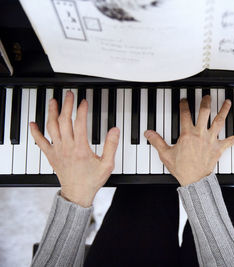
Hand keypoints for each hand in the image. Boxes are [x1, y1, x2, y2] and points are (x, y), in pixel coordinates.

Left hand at [30, 91, 119, 206]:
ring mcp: (57, 151)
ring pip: (51, 127)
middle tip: (69, 95)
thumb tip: (115, 130)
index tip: (84, 101)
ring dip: (51, 112)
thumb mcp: (107, 164)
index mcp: (80, 148)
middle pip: (64, 121)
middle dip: (66, 105)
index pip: (79, 123)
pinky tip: (32, 124)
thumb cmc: (91, 180)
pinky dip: (35, 132)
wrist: (77, 194)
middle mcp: (66, 147)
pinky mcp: (51, 156)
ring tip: (53, 101)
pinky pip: (40, 142)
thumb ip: (111, 146)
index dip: (81, 110)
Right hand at [145, 95, 233, 185]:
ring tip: (227, 102)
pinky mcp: (219, 148)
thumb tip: (148, 133)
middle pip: (205, 113)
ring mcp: (211, 140)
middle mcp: (201, 134)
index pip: (185, 114)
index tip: (184, 100)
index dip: (184, 105)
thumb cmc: (181, 168)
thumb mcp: (166, 154)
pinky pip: (231, 141)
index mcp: (188, 134)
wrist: (194, 180)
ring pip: (219, 122)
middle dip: (206, 102)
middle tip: (207, 95)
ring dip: (224, 111)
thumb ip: (156, 141)